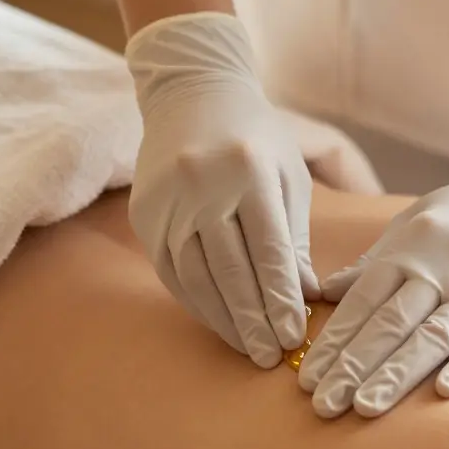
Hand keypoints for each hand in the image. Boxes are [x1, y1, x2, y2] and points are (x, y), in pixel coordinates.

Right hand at [126, 12, 319, 366]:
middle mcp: (203, 184)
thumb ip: (295, 236)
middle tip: (270, 356)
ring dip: (222, 318)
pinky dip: (194, 300)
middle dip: (253, 319)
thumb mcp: (288, 174)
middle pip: (230, 269)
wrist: (191, 93)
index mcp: (249, 170)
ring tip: (246, 348)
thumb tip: (304, 296)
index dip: (281, 298)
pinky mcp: (144, 212)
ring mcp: (167, 198)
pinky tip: (215, 321)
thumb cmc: (255, 136)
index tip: (294, 334)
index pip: (268, 249)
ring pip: (195, 275)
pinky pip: (169, 269)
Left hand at [298, 116, 448, 417]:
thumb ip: (370, 264)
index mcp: (408, 251)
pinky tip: (445, 392)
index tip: (305, 379)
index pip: (361, 305)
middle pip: (389, 325)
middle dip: (352, 367)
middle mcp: (439, 270)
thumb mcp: (411, 225)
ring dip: (396, 374)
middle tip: (323, 405)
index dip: (333, 344)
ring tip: (364, 408)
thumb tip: (323, 294)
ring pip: (433, 337)